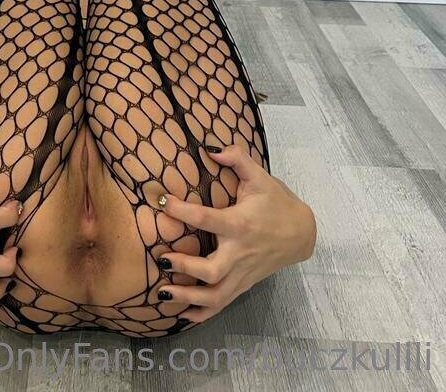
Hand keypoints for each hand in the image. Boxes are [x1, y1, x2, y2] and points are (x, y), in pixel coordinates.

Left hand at [157, 144, 315, 322]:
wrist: (302, 233)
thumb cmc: (277, 202)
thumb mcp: (260, 177)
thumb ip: (237, 158)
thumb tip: (211, 149)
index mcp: (241, 224)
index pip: (207, 219)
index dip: (183, 211)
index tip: (162, 202)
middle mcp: (240, 253)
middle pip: (212, 271)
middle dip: (185, 268)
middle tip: (162, 259)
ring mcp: (242, 273)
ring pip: (215, 296)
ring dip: (187, 298)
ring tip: (162, 293)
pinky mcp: (244, 284)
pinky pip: (222, 304)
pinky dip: (202, 312)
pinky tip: (182, 313)